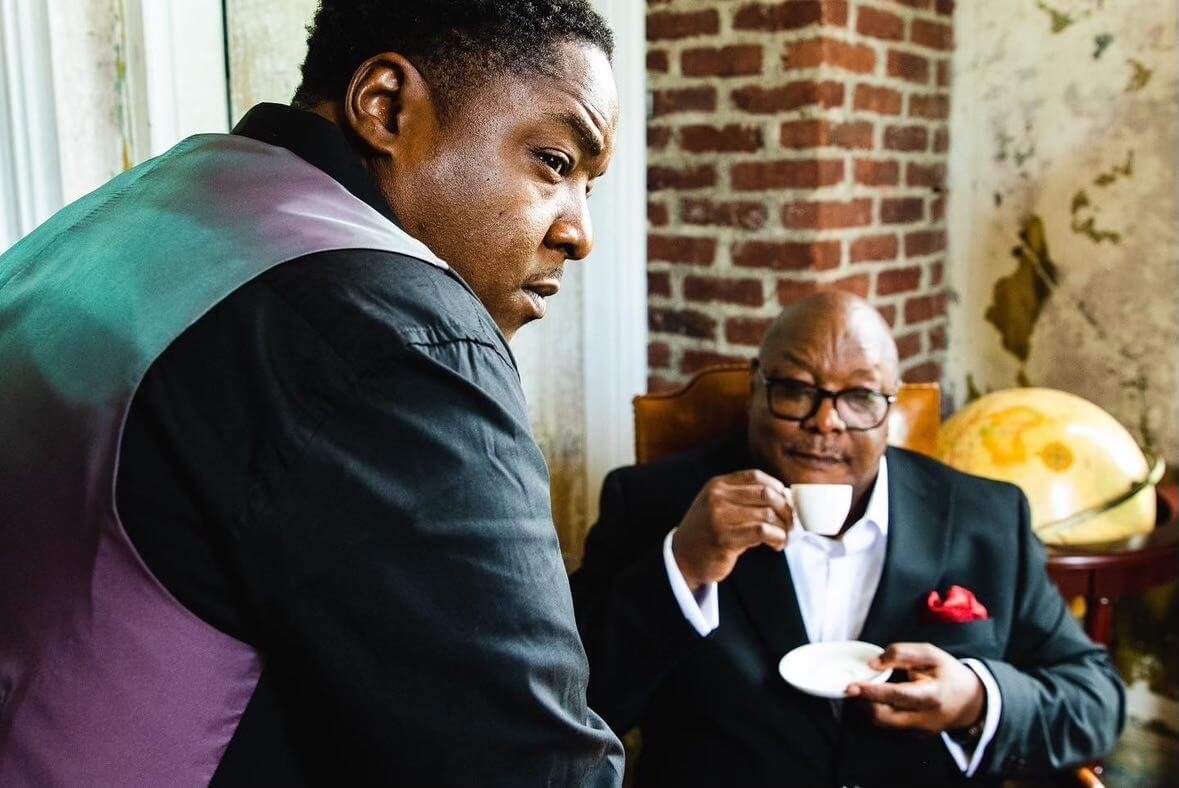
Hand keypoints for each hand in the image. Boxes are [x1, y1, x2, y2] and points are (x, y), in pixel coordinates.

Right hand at [671, 469, 791, 590]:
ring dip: (783, 527)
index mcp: (717, 485)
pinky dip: (777, 537)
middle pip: (766, 494)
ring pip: (767, 513)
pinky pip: (762, 531)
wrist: (683, 559)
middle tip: (791, 523)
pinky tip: (777, 545)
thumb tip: (784, 498)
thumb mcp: (717, 506)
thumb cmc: (707, 534)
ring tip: (784, 538)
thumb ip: (742, 498)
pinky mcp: (724, 538)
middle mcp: (717, 496)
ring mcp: (719, 516)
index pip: (756, 476)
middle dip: (786, 509)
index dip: (777, 487)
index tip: (787, 501)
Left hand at [845, 643, 984, 733]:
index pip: (897, 696)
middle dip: (863, 702)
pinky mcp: (914, 736)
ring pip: (882, 724)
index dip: (872, 691)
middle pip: (884, 717)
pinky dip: (877, 712)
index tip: (851, 687)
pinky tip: (875, 699)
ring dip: (867, 707)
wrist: (971, 702)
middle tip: (851, 687)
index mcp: (931, 695)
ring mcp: (919, 731)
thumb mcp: (931, 655)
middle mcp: (924, 718)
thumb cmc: (948, 674)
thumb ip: (902, 654)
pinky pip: (888, 726)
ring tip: (862, 691)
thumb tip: (873, 663)